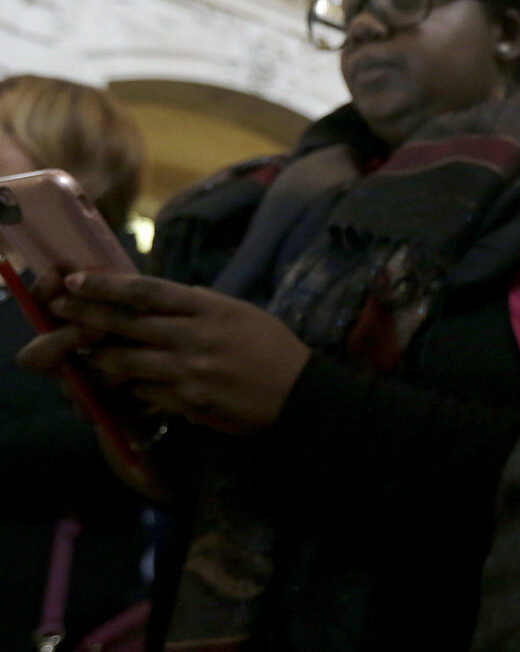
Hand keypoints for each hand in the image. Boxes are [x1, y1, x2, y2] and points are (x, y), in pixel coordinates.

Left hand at [17, 272, 311, 434]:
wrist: (298, 392)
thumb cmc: (273, 347)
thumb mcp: (241, 313)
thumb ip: (202, 304)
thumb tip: (168, 295)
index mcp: (209, 309)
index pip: (147, 291)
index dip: (108, 285)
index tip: (79, 280)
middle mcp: (194, 337)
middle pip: (127, 323)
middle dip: (88, 315)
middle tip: (60, 309)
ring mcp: (189, 371)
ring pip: (127, 360)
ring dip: (101, 355)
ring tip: (83, 349)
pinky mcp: (188, 401)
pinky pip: (145, 391)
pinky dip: (128, 384)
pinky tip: (119, 381)